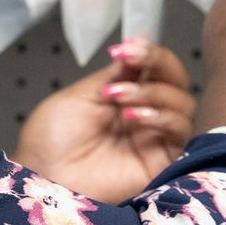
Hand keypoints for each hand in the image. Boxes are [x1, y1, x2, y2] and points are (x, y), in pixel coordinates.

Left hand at [11, 38, 196, 203]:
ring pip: (183, 104)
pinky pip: (182, 134)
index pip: (155, 69)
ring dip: (153, 92)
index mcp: (126, 97)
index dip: (149, 53)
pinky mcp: (163, 164)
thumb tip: (138, 52)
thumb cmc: (51, 140)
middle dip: (158, 65)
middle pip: (177, 82)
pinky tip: (134, 117)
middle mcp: (145, 116)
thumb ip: (116, 76)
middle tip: (131, 63)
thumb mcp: (82, 96)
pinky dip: (163, 118)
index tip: (128, 48)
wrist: (42, 176)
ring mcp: (155, 139)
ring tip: (119, 99)